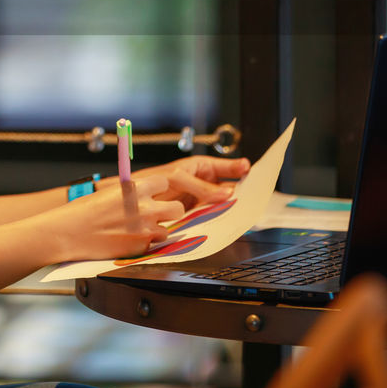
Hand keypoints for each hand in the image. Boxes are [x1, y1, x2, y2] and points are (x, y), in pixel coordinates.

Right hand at [38, 172, 185, 262]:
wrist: (68, 232)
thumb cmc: (83, 211)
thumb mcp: (110, 192)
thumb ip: (131, 194)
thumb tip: (144, 196)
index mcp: (135, 188)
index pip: (164, 183)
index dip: (159, 190)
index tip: (153, 195)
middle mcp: (145, 207)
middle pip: (177, 208)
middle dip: (170, 212)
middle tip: (158, 215)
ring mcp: (145, 229)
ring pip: (166, 231)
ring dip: (155, 231)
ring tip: (136, 232)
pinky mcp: (141, 248)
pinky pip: (152, 246)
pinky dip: (143, 245)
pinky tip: (127, 242)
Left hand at [110, 155, 250, 209]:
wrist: (133, 202)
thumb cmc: (152, 181)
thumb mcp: (178, 178)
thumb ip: (202, 187)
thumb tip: (227, 193)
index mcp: (199, 168)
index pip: (224, 167)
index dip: (237, 168)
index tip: (250, 169)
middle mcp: (201, 184)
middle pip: (226, 187)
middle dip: (239, 190)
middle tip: (253, 194)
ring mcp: (198, 199)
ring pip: (220, 203)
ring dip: (230, 206)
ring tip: (243, 209)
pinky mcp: (194, 215)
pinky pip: (210, 215)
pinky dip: (219, 218)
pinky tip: (226, 220)